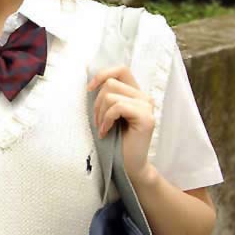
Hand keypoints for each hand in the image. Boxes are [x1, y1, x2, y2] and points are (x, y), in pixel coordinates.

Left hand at [86, 65, 155, 181]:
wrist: (128, 165)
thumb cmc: (115, 141)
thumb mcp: (106, 112)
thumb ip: (104, 94)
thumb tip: (87, 72)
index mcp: (135, 93)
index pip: (121, 69)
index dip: (102, 74)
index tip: (89, 89)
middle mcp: (144, 97)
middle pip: (112, 82)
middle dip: (97, 102)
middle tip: (97, 121)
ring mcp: (147, 107)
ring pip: (112, 95)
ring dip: (101, 113)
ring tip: (102, 128)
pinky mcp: (146, 118)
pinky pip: (118, 107)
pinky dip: (106, 120)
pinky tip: (106, 132)